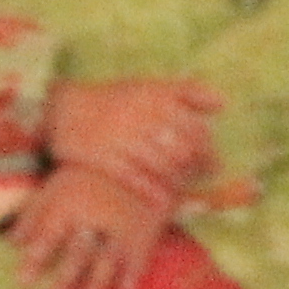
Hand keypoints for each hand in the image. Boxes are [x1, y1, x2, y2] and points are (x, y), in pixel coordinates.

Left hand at [10, 164, 169, 288]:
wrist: (135, 157)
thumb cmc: (86, 176)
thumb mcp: (56, 187)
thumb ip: (33, 214)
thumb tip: (11, 243)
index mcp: (70, 202)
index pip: (49, 234)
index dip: (35, 258)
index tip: (22, 283)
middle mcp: (95, 214)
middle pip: (79, 250)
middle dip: (67, 277)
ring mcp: (122, 222)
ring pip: (109, 254)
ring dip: (99, 280)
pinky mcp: (144, 226)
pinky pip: (140, 250)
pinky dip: (134, 270)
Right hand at [44, 75, 218, 207]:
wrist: (64, 108)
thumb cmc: (114, 100)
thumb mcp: (150, 87)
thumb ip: (188, 91)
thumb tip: (223, 104)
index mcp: (155, 98)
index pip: (195, 128)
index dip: (208, 147)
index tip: (213, 160)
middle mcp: (140, 117)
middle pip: (183, 149)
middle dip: (199, 166)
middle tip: (205, 175)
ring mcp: (121, 138)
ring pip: (162, 165)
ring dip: (179, 180)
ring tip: (185, 186)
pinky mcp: (102, 158)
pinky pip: (134, 178)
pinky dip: (152, 191)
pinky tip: (163, 201)